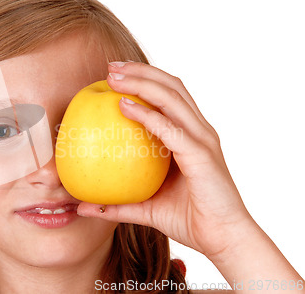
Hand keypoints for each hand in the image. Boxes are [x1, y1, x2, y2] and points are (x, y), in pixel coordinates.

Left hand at [77, 61, 254, 260]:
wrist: (223, 240)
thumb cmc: (189, 220)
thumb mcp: (146, 209)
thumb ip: (117, 205)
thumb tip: (83, 207)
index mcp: (190, 136)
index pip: (168, 96)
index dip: (144, 80)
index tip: (113, 75)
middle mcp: (199, 131)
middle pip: (171, 87)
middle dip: (140, 71)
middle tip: (110, 67)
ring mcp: (202, 140)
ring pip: (172, 98)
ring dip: (142, 82)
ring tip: (114, 77)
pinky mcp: (202, 155)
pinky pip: (171, 129)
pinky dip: (148, 115)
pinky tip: (124, 106)